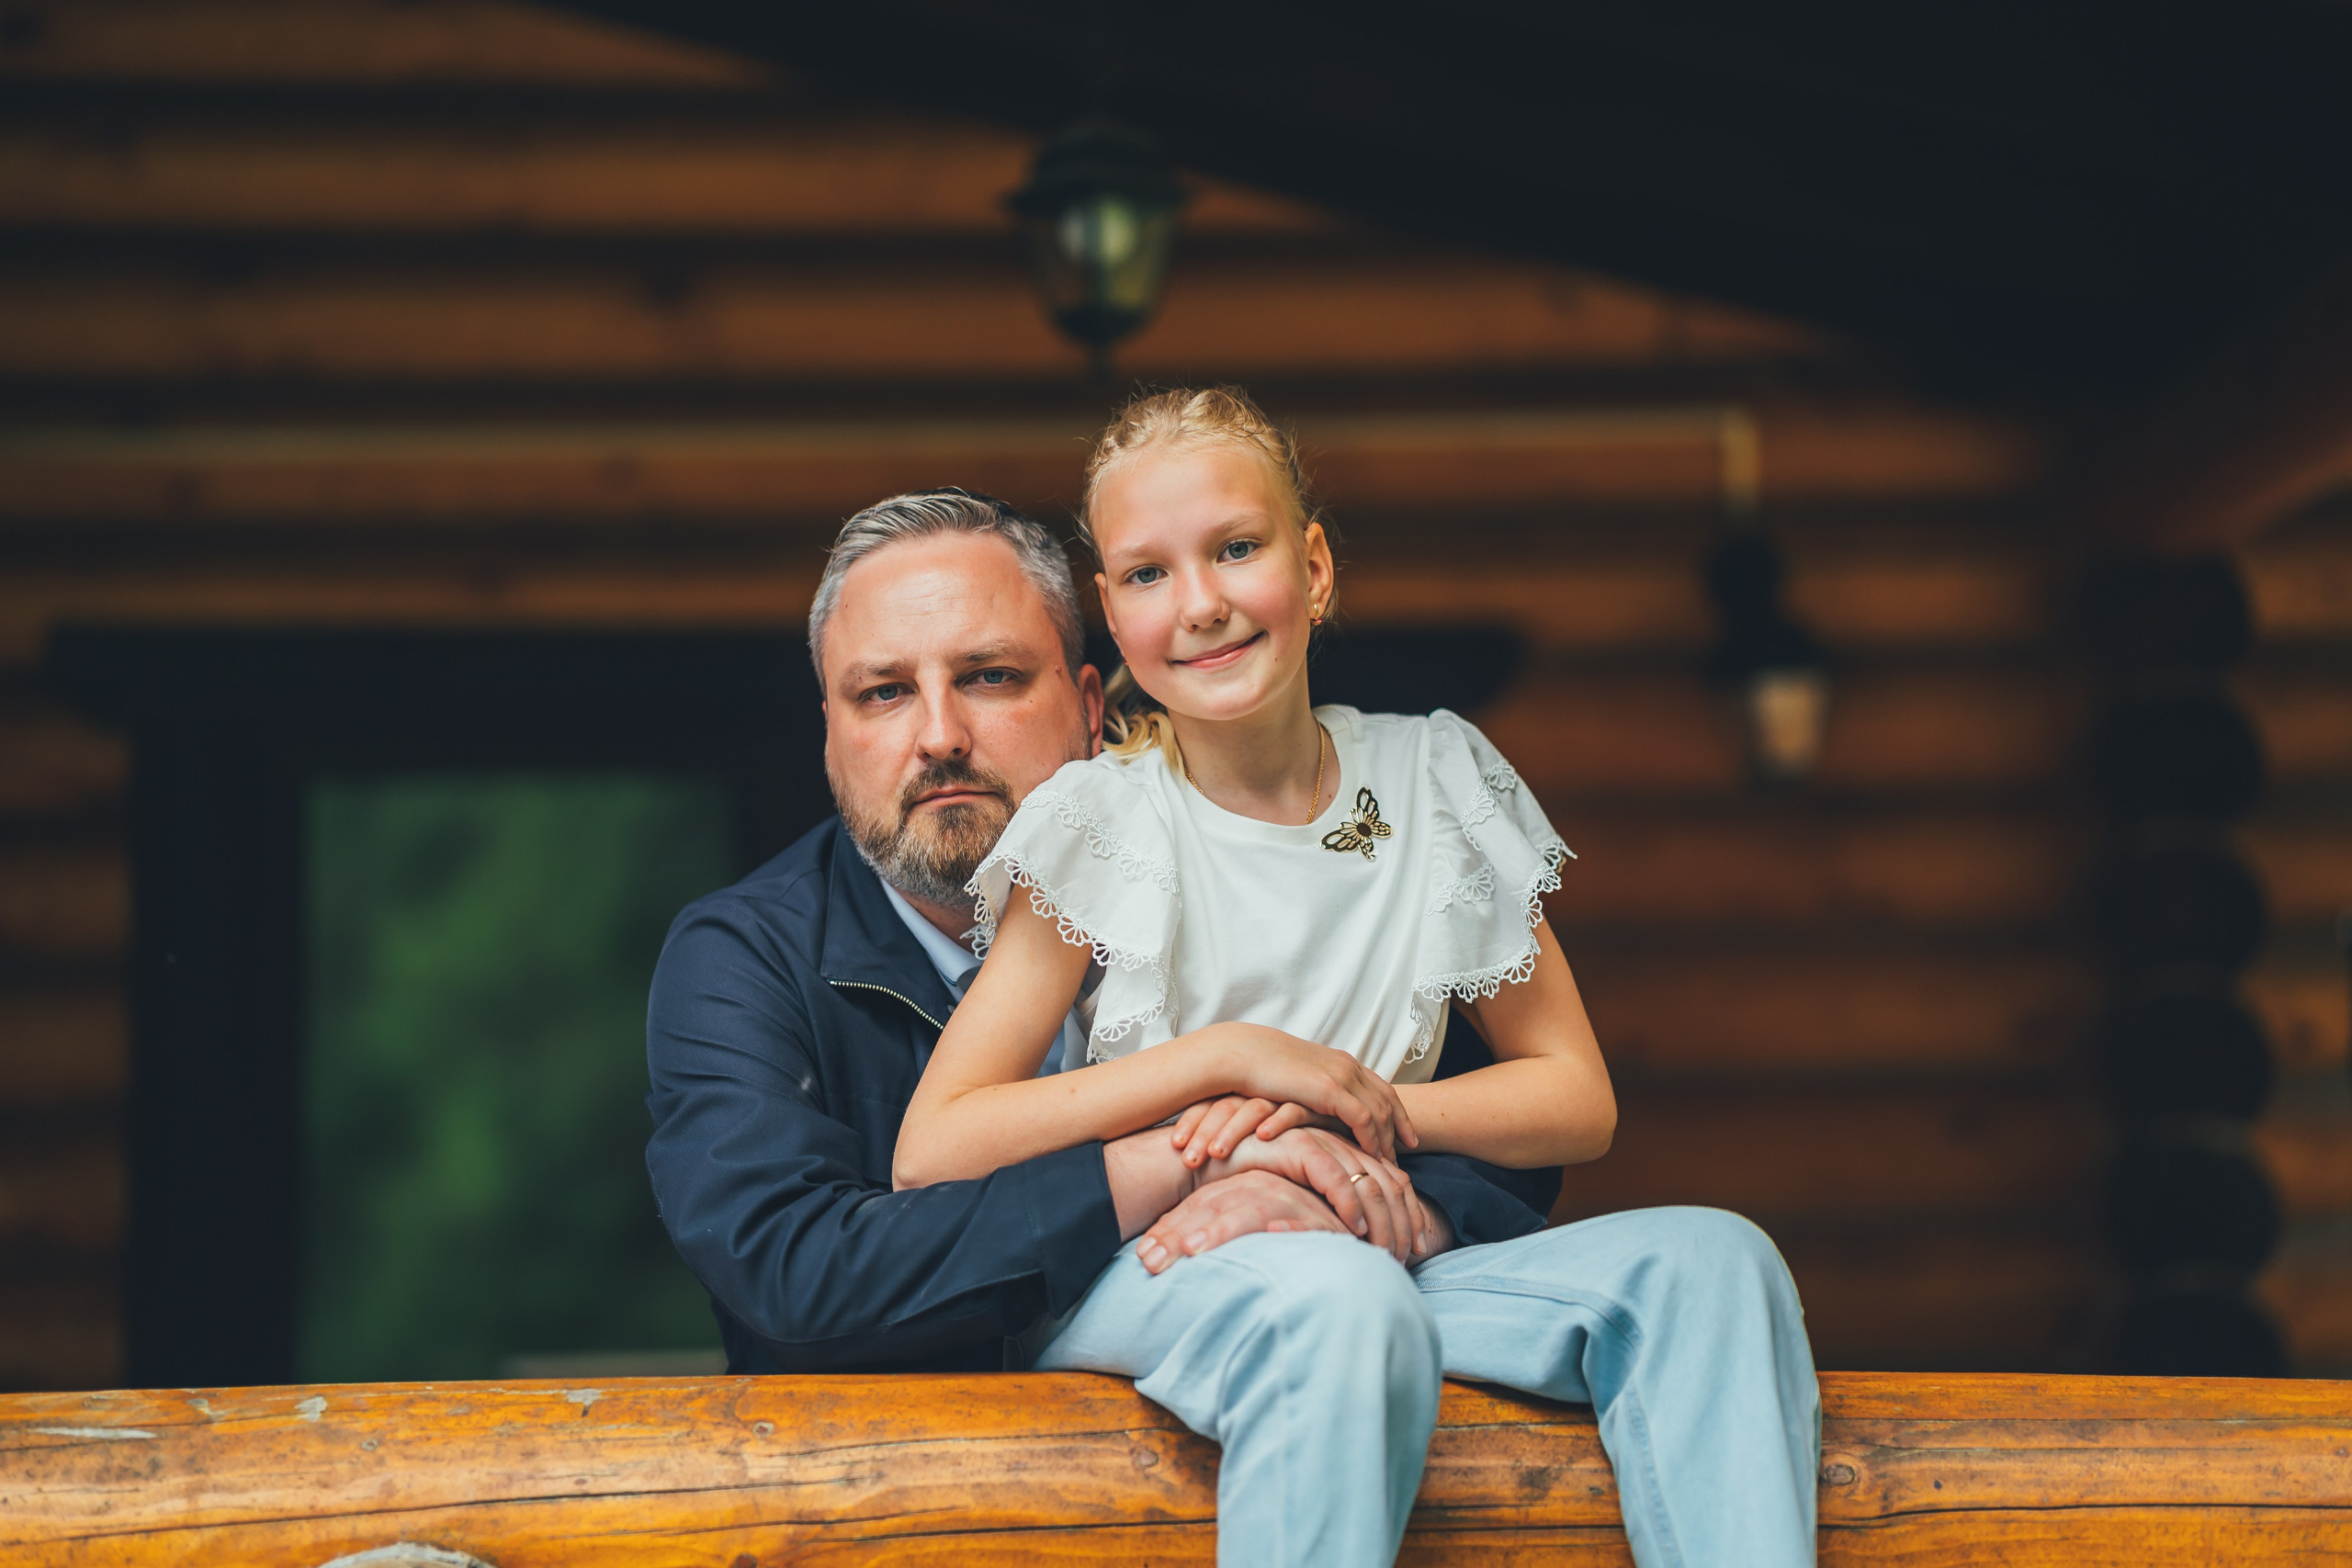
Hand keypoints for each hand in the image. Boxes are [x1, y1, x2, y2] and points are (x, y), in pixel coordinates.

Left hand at [1136, 1170, 1350, 1273]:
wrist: (1358, 1219)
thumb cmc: (1299, 1225)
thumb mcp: (1249, 1223)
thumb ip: (1213, 1230)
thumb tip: (1156, 1256)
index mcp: (1241, 1185)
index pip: (1198, 1204)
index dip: (1169, 1227)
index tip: (1142, 1258)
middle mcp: (1265, 1184)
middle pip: (1215, 1202)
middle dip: (1181, 1230)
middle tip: (1150, 1259)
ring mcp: (1296, 1195)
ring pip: (1253, 1205)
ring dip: (1225, 1227)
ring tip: (1195, 1249)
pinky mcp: (1328, 1211)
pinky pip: (1307, 1218)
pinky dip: (1290, 1228)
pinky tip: (1270, 1237)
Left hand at [1169, 1095, 1319, 1167]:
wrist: (1339, 1128)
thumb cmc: (1293, 1139)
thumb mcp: (1256, 1136)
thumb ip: (1232, 1147)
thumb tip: (1196, 1162)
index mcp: (1245, 1092)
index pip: (1211, 1100)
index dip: (1192, 1120)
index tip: (1173, 1145)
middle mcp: (1265, 1089)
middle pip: (1227, 1104)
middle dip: (1204, 1129)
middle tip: (1186, 1158)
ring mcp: (1290, 1094)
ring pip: (1254, 1108)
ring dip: (1233, 1131)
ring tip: (1214, 1155)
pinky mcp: (1318, 1104)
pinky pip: (1293, 1110)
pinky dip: (1277, 1122)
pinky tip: (1263, 1137)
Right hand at [1212, 1126, 1435, 1264]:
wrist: (1210, 1154)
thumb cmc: (1255, 1177)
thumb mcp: (1304, 1188)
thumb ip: (1333, 1199)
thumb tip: (1362, 1234)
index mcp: (1347, 1144)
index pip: (1394, 1177)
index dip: (1410, 1212)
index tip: (1417, 1246)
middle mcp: (1341, 1139)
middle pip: (1391, 1181)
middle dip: (1405, 1221)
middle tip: (1409, 1255)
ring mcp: (1323, 1139)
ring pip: (1371, 1181)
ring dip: (1383, 1221)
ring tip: (1385, 1252)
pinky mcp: (1301, 1144)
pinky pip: (1337, 1178)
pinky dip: (1350, 1206)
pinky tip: (1355, 1231)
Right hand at [1217, 1027, 1418, 1162]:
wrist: (1242, 1054)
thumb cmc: (1261, 1070)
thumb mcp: (1299, 1079)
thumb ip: (1316, 1091)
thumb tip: (1321, 1109)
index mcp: (1342, 1062)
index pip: (1382, 1088)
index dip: (1398, 1113)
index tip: (1407, 1136)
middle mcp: (1348, 1066)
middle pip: (1388, 1099)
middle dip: (1400, 1128)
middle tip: (1408, 1154)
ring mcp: (1341, 1076)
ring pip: (1380, 1111)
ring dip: (1387, 1139)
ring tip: (1390, 1164)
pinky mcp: (1330, 1089)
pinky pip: (1363, 1118)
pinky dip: (1371, 1138)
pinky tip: (1371, 1156)